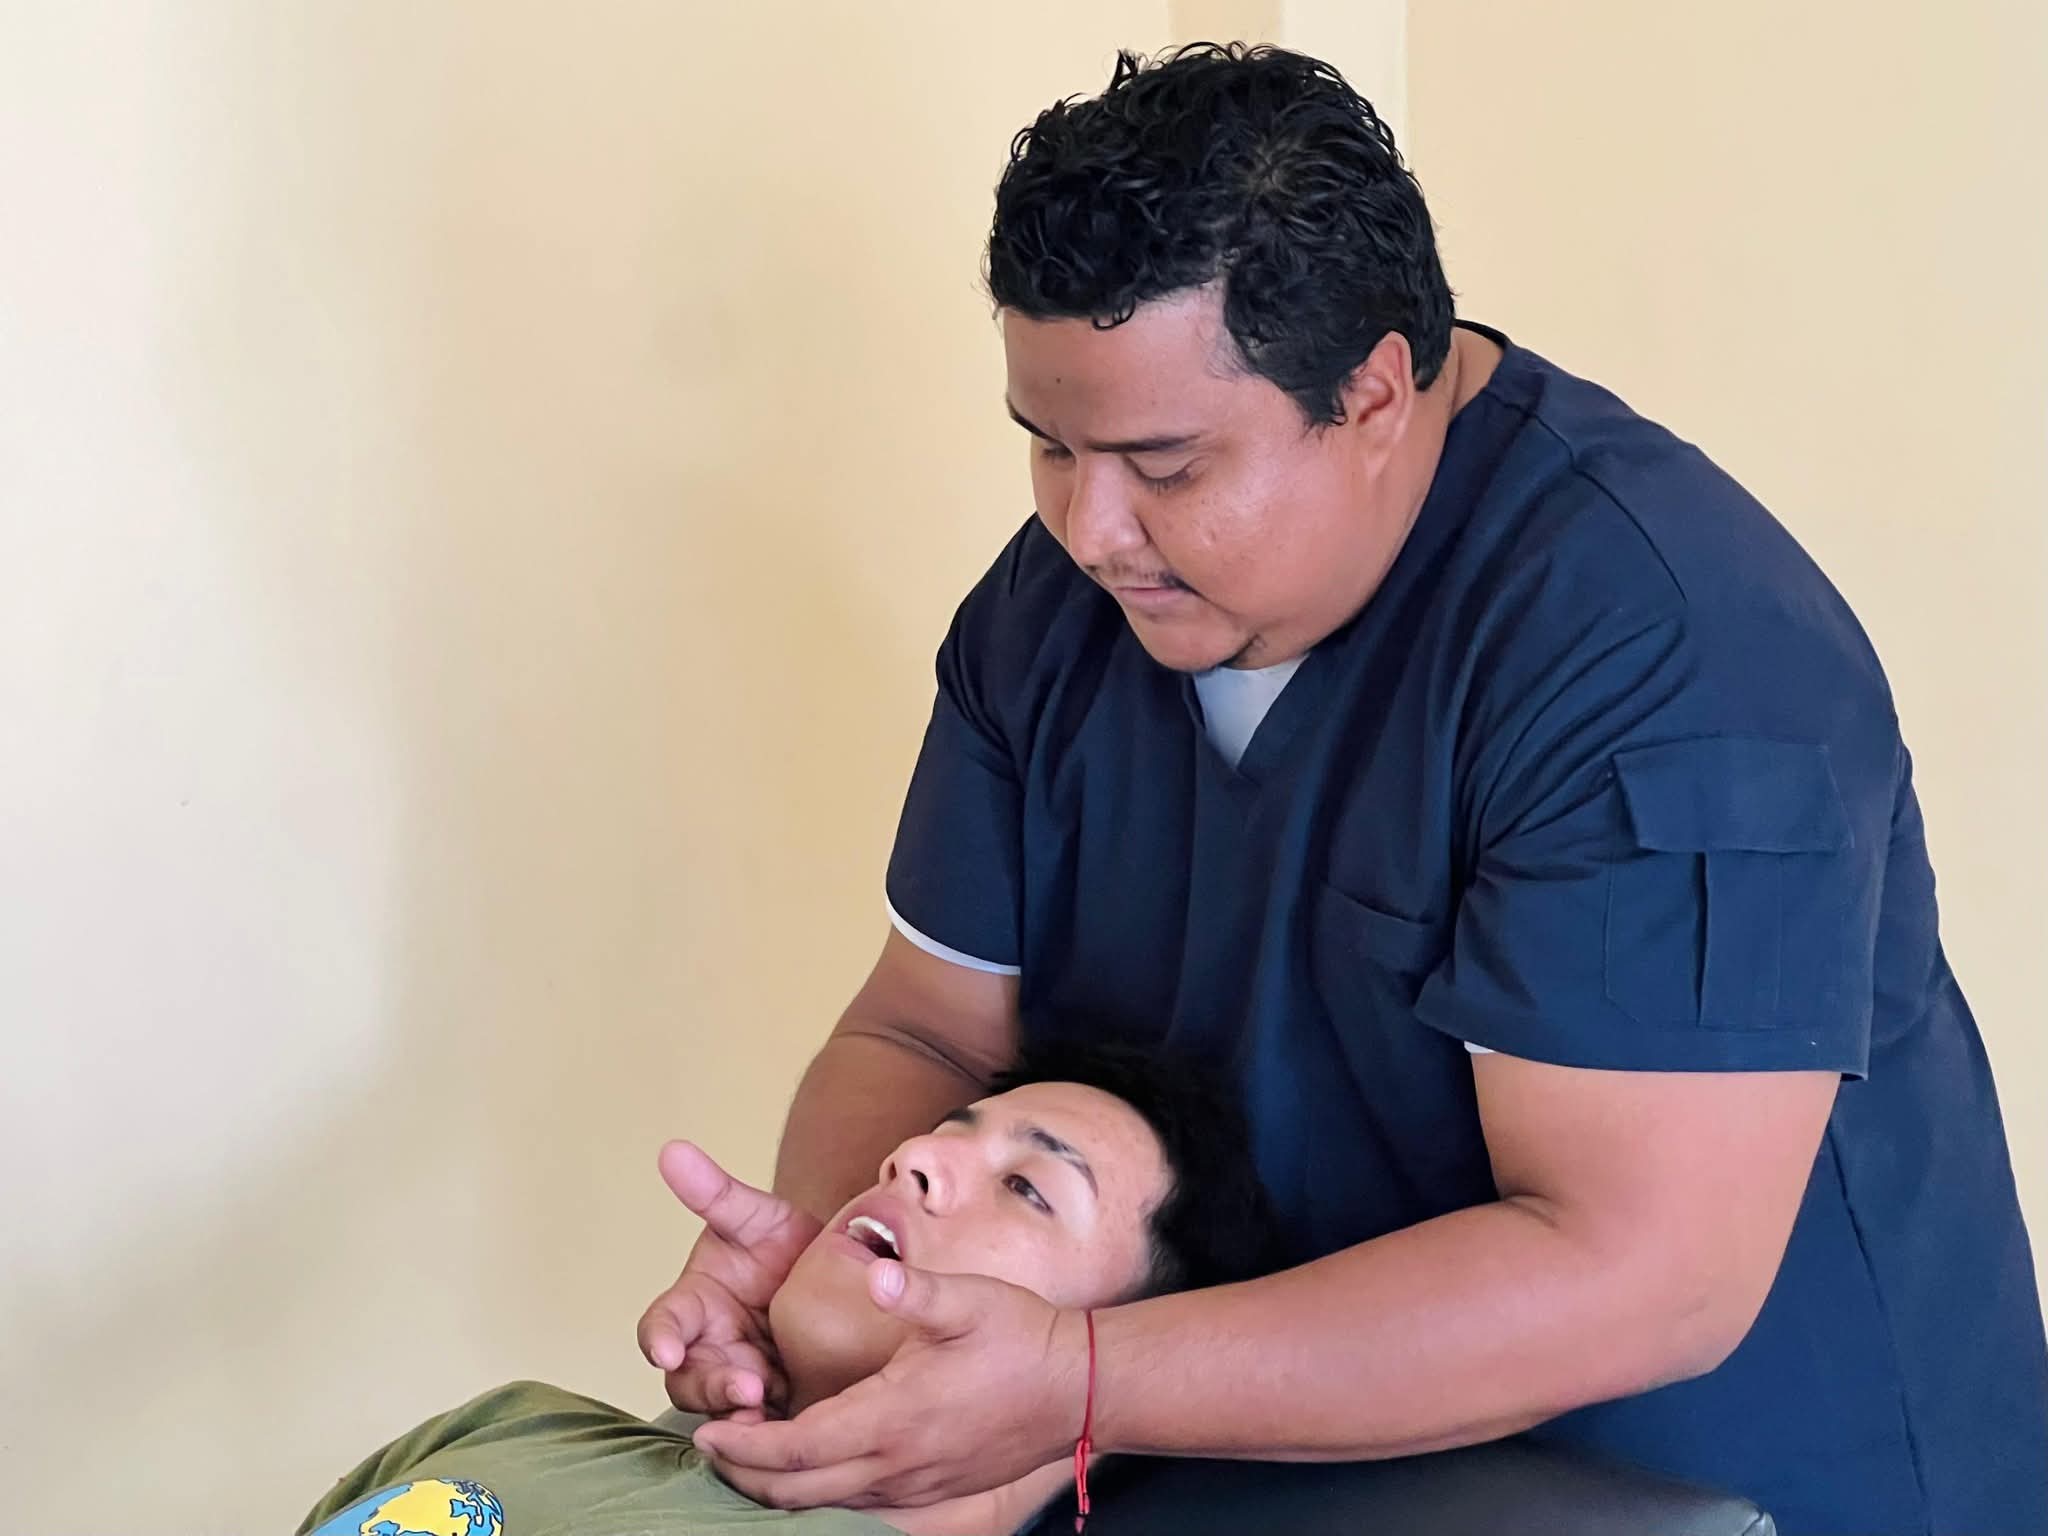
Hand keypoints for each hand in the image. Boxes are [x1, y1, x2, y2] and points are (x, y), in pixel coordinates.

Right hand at [635, 1140, 823, 1415]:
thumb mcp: (755, 1216)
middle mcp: (710, 1349)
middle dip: (714, 1386)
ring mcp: (743, 1380)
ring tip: (769, 1409)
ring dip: (742, 1414)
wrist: (841, 1271)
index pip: (663, 1326)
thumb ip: (714, 1191)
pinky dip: (776, 1431)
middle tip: (748, 1388)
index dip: (662, 1339)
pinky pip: (769, 1428)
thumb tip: (672, 1149)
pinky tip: (797, 1430)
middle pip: (691, 1379)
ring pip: (726, 1410)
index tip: (669, 1349)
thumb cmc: (782, 1242)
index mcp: (695, 1306)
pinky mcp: (780, 1406)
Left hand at [693, 1259, 1089, 1509]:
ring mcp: (915, 1485)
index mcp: (895, 1417)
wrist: (1080, 1389)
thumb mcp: (970, 1300)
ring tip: (746, 1455)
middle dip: (745, 1475)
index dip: (743, 1447)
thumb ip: (916, 1291)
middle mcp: (898, 1463)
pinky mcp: (932, 1490)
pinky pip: (858, 1502)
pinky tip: (810, 1463)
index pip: (797, 1448)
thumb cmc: (1021, 1336)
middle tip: (710, 1447)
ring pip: (825, 1503)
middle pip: (797, 1491)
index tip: (706, 1432)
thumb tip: (874, 1279)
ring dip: (779, 1485)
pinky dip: (819, 1489)